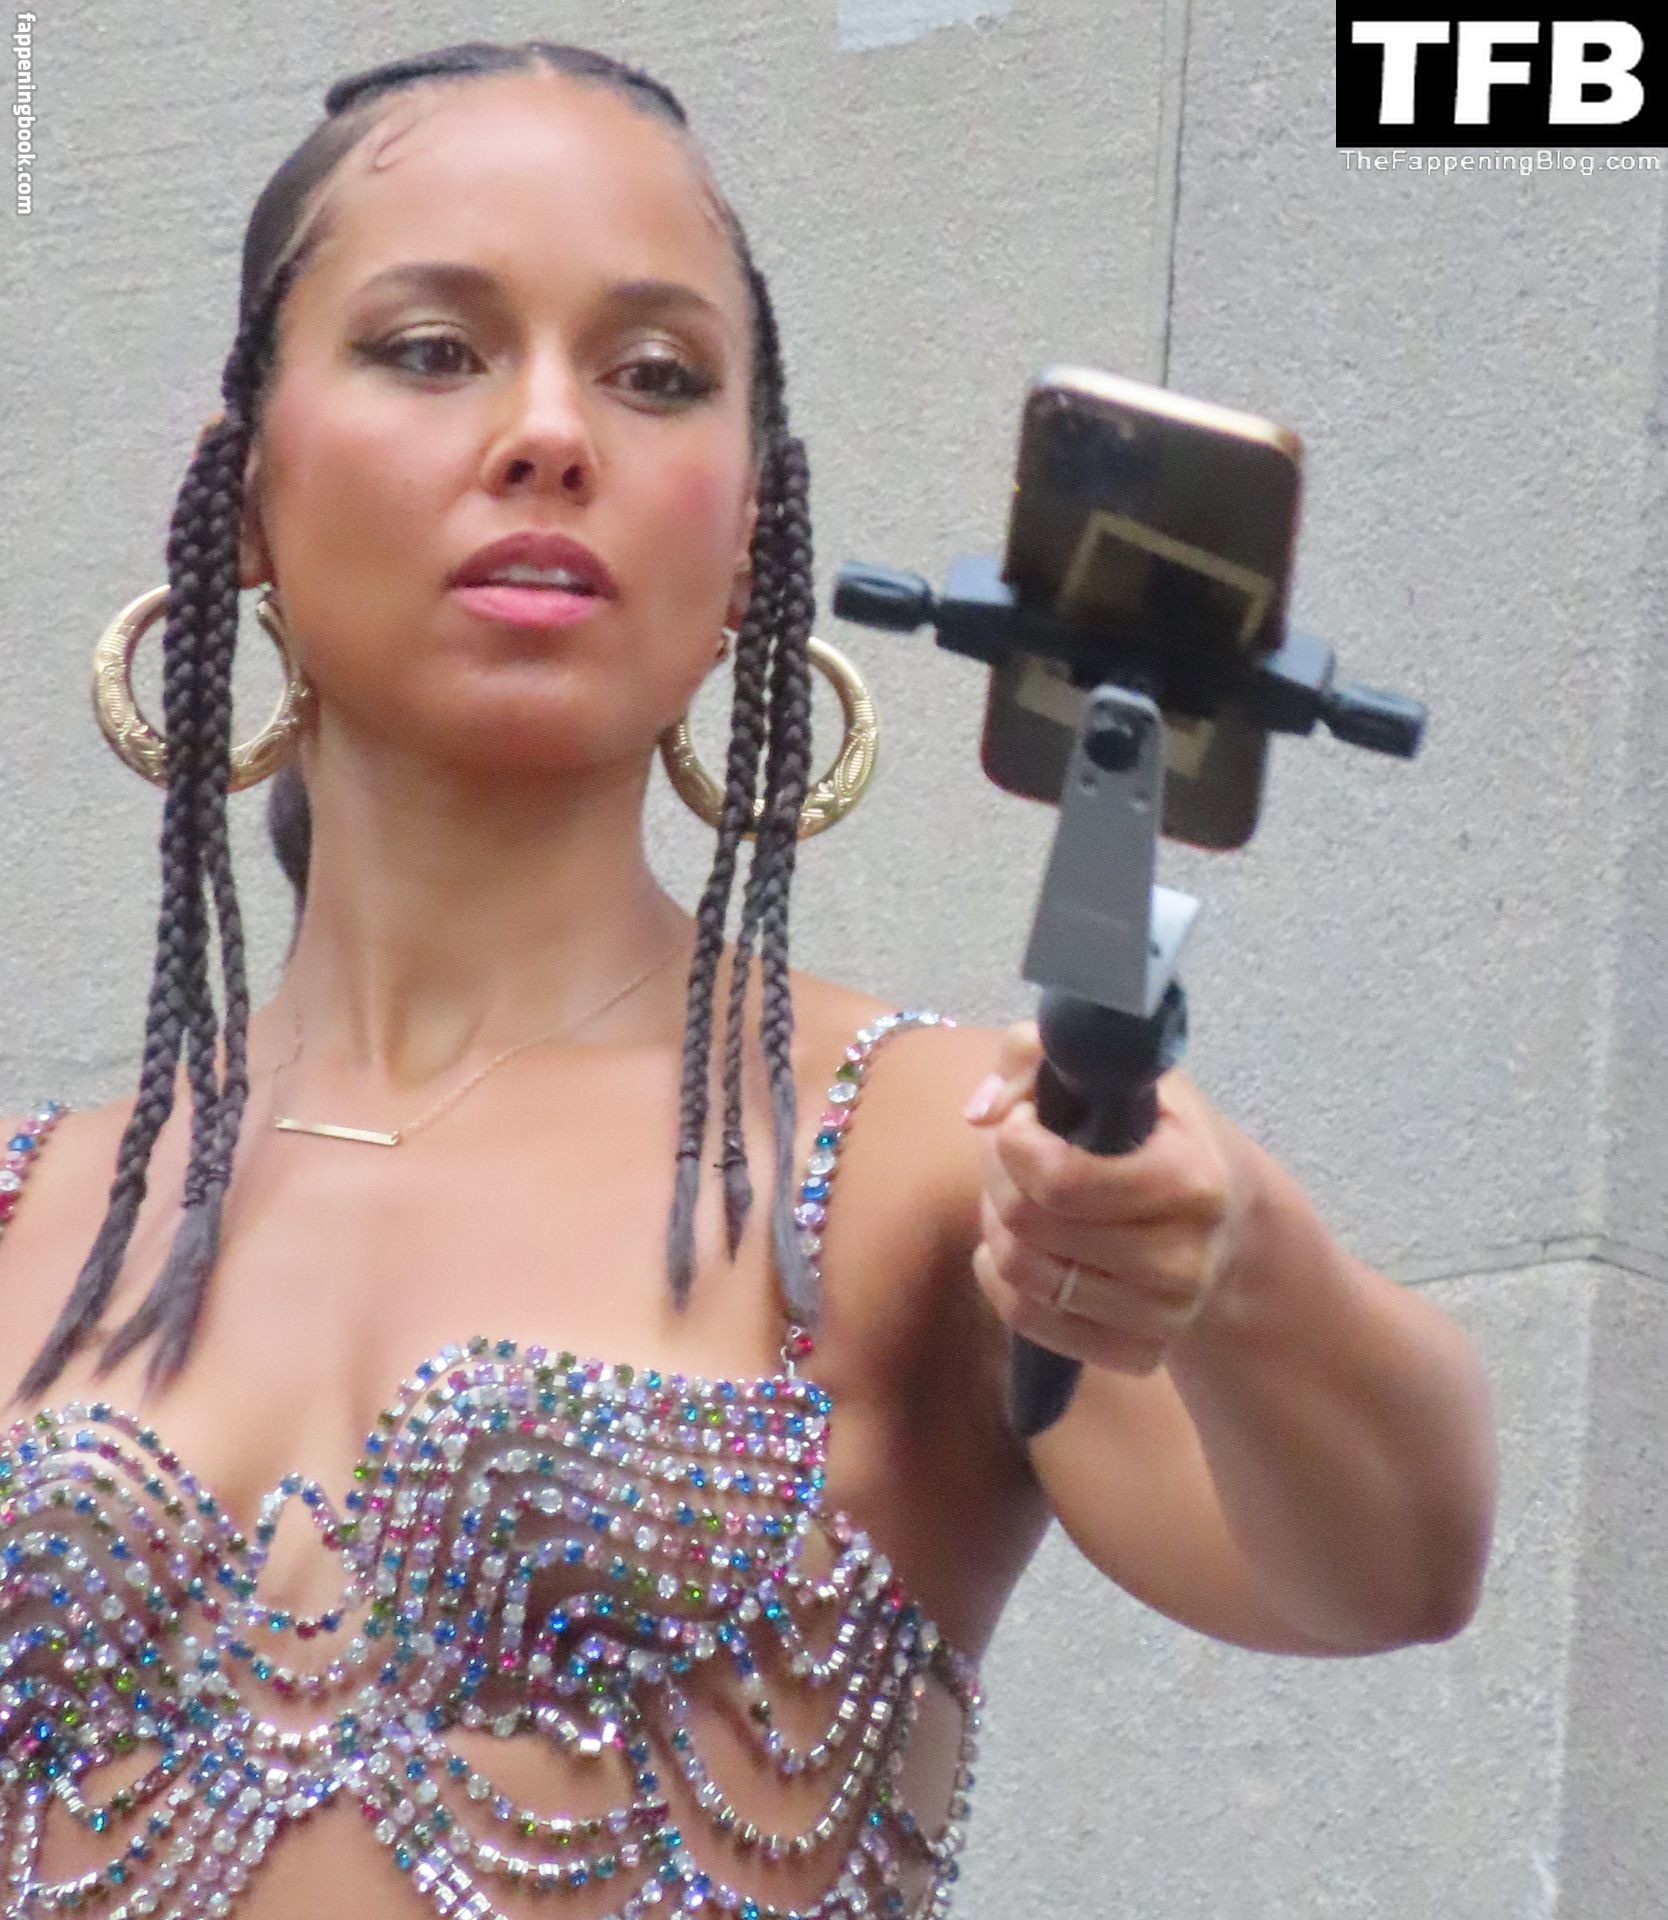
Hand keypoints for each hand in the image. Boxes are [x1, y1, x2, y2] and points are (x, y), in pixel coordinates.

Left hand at [963, 1019, 1247, 1374]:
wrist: (1231, 1222)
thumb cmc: (1162, 1133)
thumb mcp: (1119, 1072)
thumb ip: (1037, 1055)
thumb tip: (982, 1113)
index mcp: (1190, 1180)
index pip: (1060, 1178)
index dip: (1014, 1140)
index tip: (1023, 1120)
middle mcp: (1184, 1258)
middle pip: (1027, 1222)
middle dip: (997, 1175)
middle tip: (1010, 1154)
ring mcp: (1165, 1315)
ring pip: (1020, 1272)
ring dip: (996, 1225)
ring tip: (1018, 1194)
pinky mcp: (1140, 1352)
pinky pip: (1028, 1320)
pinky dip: (1001, 1279)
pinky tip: (1023, 1244)